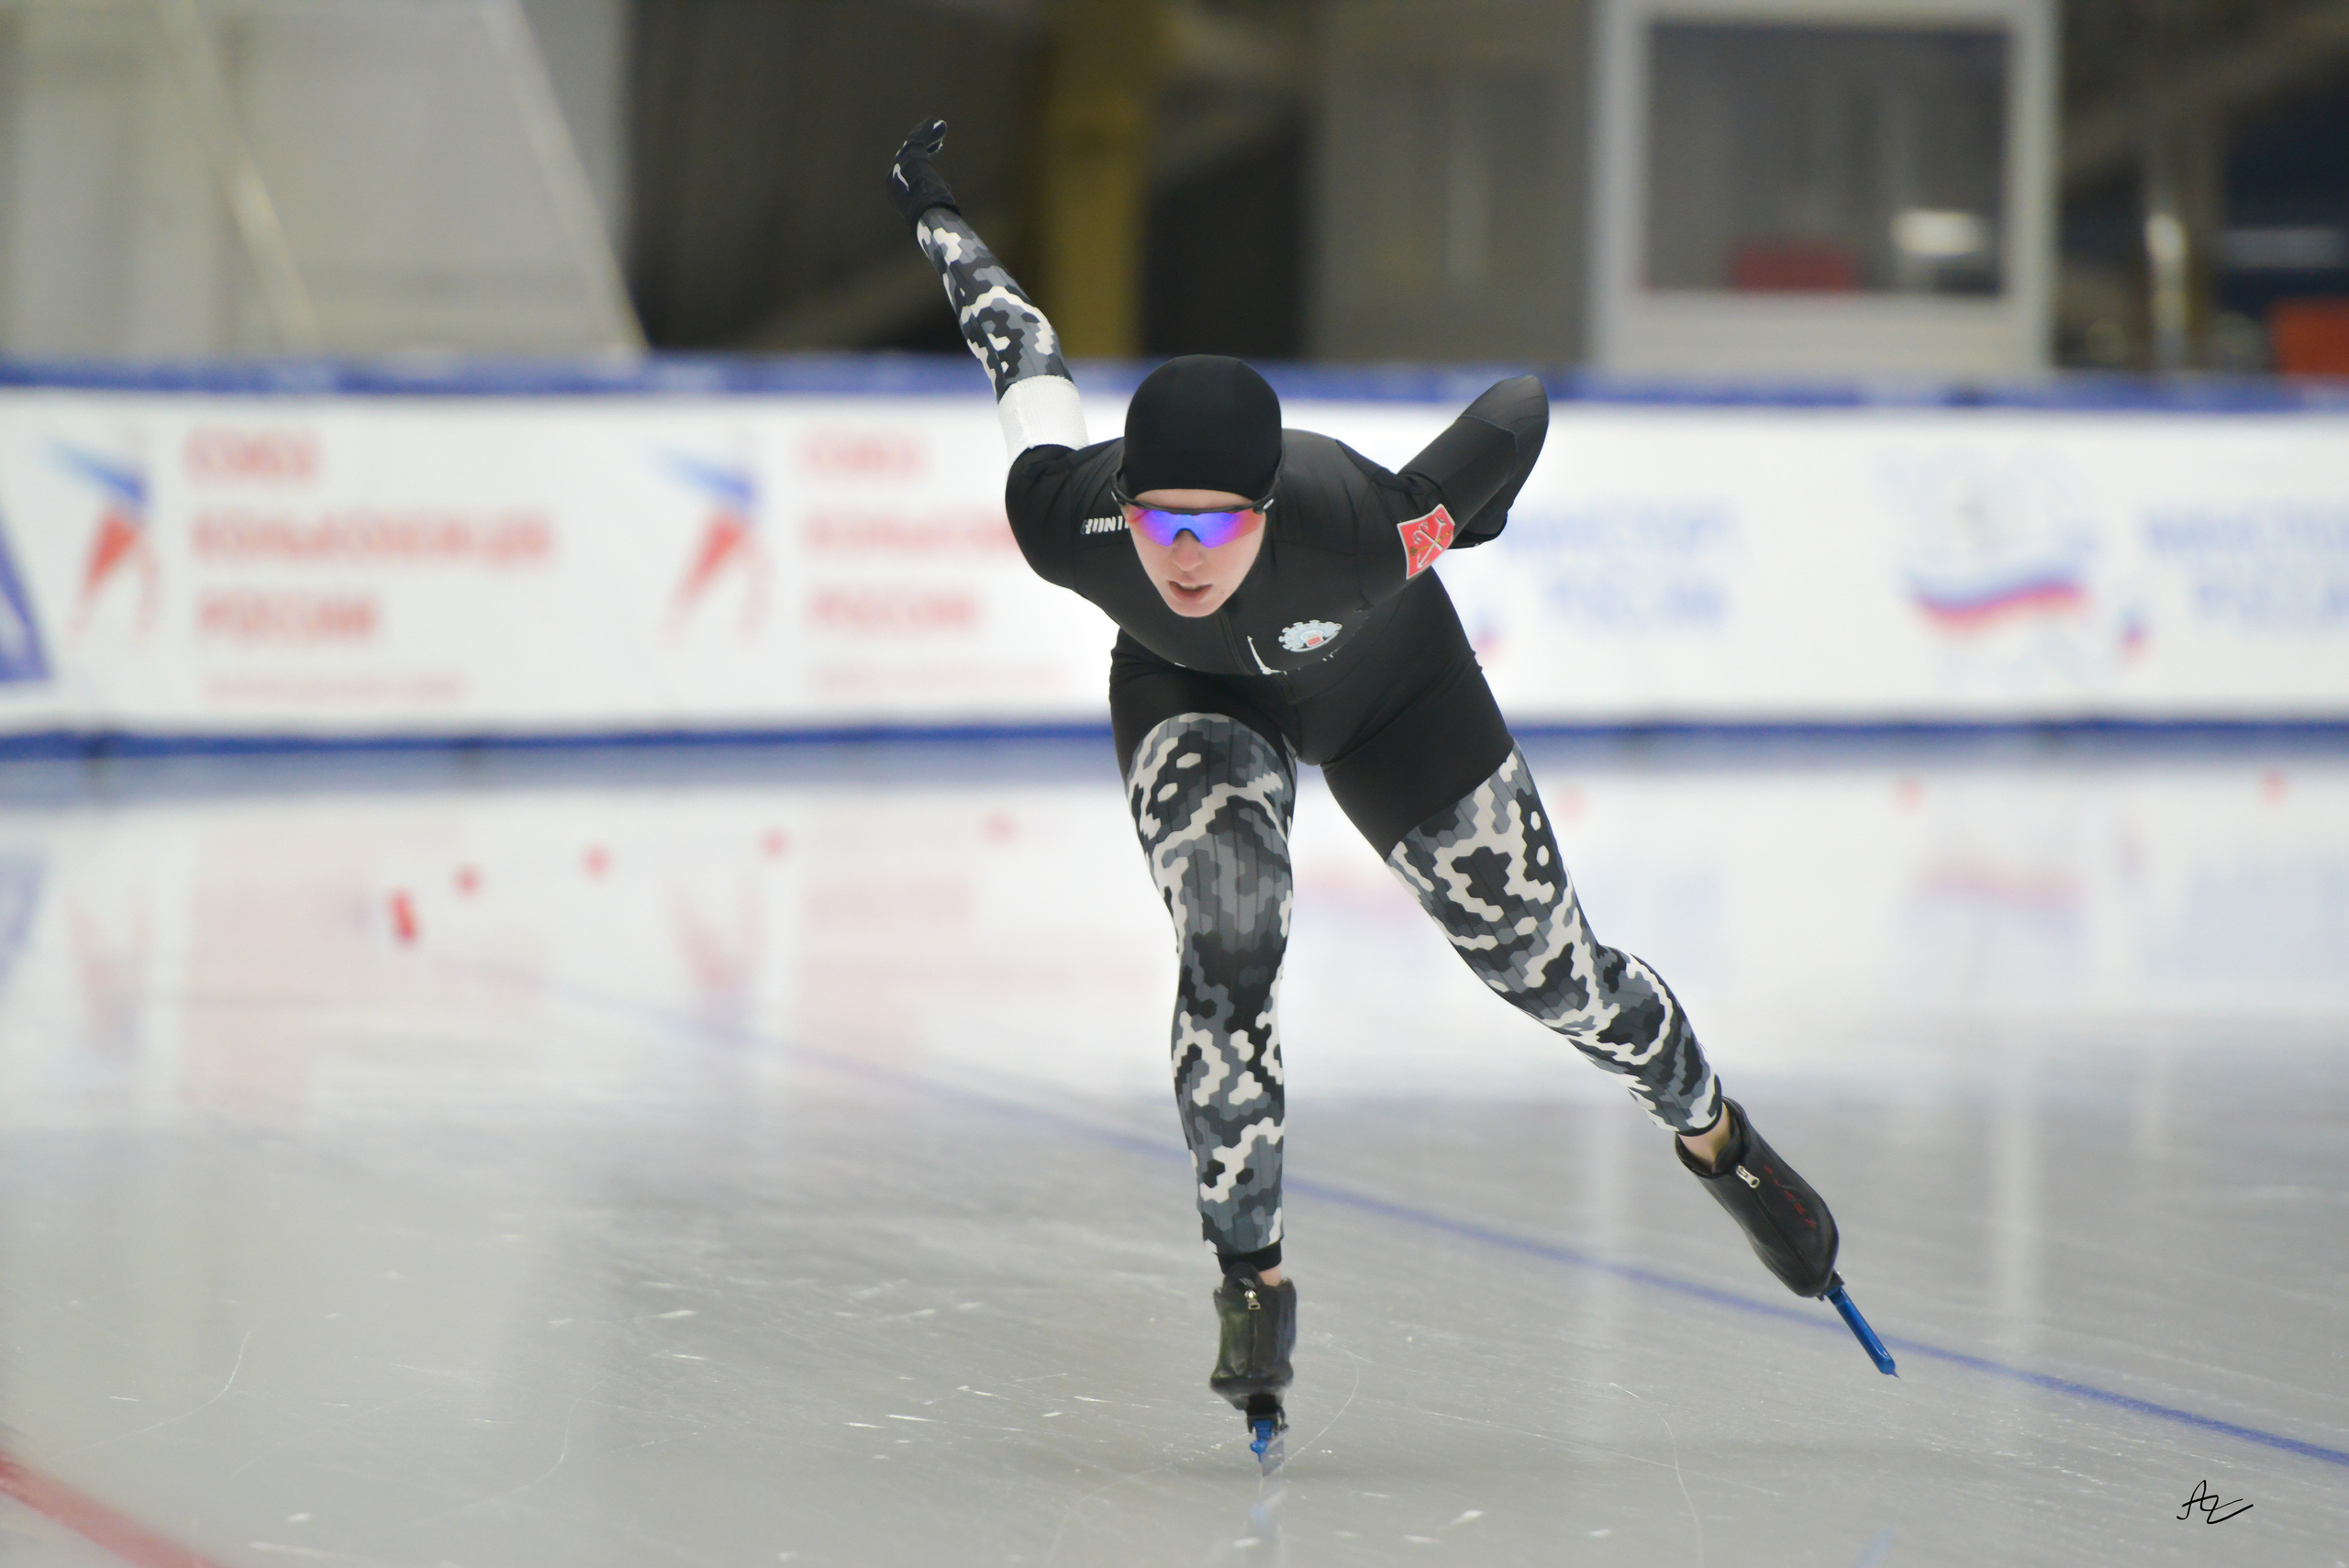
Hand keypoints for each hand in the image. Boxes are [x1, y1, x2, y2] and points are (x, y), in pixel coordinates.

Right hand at [887, 117, 958, 232]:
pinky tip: (938, 124)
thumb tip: (944, 201)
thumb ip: (932, 204)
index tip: (930, 167)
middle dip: (920, 149)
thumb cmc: (929, 221)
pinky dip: (928, 130)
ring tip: (940, 129)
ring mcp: (901, 165)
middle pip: (906, 156)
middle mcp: (893, 178)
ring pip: (913, 145)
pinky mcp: (913, 155)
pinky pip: (919, 138)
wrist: (927, 216)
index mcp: (894, 193)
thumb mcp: (929, 212)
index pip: (904, 175)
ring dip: (927, 137)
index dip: (917, 167)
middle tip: (935, 145)